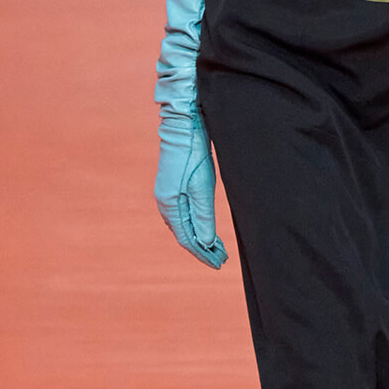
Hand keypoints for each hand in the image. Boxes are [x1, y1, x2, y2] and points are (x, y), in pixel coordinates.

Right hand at [155, 109, 227, 267]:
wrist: (183, 124)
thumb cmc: (194, 153)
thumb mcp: (202, 186)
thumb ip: (203, 216)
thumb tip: (204, 243)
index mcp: (170, 204)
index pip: (187, 238)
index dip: (204, 254)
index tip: (219, 264)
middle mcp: (165, 202)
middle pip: (185, 234)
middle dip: (204, 249)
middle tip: (223, 260)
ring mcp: (167, 194)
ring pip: (183, 226)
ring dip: (200, 238)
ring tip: (218, 248)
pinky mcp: (173, 187)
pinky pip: (183, 214)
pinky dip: (195, 225)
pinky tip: (205, 229)